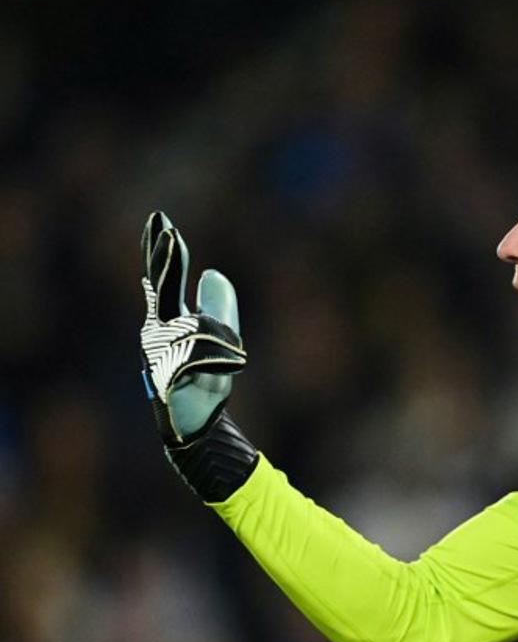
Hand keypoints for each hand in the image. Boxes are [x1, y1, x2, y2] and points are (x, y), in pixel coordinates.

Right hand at [139, 212, 246, 443]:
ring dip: (209, 323)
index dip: (161, 250)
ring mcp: (165, 355)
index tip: (161, 220)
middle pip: (164, 290)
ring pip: (190, 326)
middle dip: (166, 261)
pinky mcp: (175, 380)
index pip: (164, 277)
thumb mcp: (219, 334)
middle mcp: (161, 332)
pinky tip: (233, 360)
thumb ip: (217, 304)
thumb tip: (213, 271)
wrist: (197, 421)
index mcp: (168, 318)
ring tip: (219, 329)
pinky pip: (199, 362)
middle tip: (166, 230)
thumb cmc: (204, 378)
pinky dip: (217, 359)